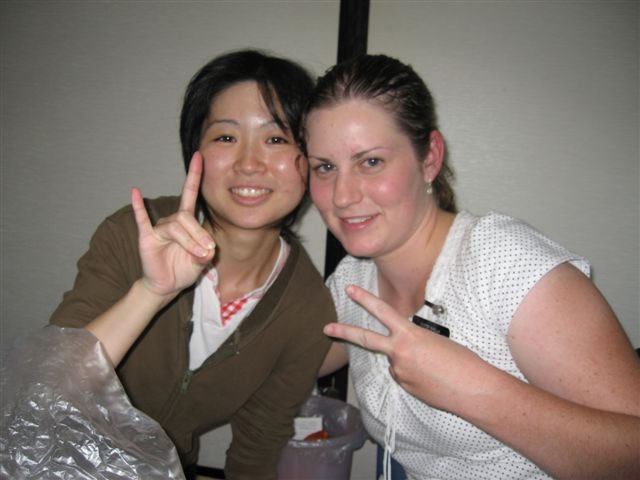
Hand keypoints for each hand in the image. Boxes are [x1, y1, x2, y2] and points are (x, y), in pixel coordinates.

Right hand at [131, 152, 214, 299]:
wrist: (167, 285)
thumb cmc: (183, 269)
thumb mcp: (201, 262)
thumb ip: (205, 253)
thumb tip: (206, 249)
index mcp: (186, 222)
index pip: (190, 194)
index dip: (194, 175)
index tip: (200, 156)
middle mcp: (172, 221)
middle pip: (186, 217)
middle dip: (199, 234)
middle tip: (207, 252)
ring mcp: (158, 228)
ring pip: (176, 227)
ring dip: (190, 242)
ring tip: (198, 255)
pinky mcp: (147, 238)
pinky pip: (141, 220)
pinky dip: (138, 207)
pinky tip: (135, 192)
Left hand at [324, 285, 489, 410]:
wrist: (472, 389)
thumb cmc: (462, 361)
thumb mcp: (436, 341)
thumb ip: (412, 342)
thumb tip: (401, 352)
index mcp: (409, 335)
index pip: (382, 311)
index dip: (364, 299)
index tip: (349, 290)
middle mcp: (398, 353)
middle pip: (365, 339)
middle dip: (344, 332)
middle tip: (326, 327)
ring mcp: (399, 372)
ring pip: (395, 362)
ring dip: (409, 363)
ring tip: (435, 368)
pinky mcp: (404, 388)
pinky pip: (404, 376)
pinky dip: (414, 375)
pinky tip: (432, 379)